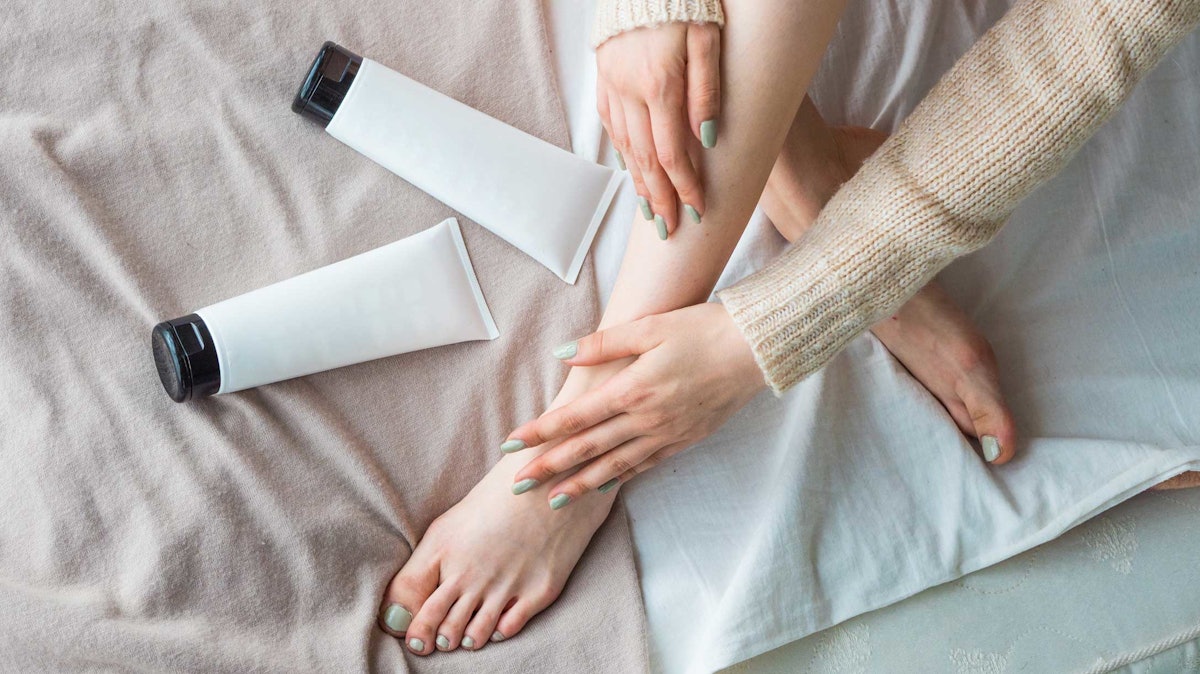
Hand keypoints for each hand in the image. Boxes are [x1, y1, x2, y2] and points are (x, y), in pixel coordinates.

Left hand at [506, 303, 764, 506]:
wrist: (755, 350)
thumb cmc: (702, 329)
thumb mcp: (649, 326)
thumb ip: (603, 343)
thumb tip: (562, 354)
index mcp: (631, 389)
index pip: (574, 418)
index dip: (539, 432)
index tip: (510, 444)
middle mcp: (645, 419)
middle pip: (586, 449)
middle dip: (548, 468)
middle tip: (517, 485)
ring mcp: (666, 434)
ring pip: (613, 466)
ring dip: (579, 484)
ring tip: (551, 501)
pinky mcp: (684, 440)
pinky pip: (643, 465)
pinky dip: (618, 478)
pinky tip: (601, 486)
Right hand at [597, 22, 719, 237]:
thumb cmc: (686, 2)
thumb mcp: (708, 39)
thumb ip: (707, 90)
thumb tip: (707, 139)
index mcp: (660, 84)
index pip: (673, 153)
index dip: (685, 188)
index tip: (695, 212)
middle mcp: (630, 90)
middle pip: (646, 159)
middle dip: (660, 199)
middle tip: (668, 230)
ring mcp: (612, 85)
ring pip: (625, 146)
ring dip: (639, 183)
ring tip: (651, 211)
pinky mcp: (603, 77)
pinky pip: (610, 123)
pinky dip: (621, 152)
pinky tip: (631, 171)